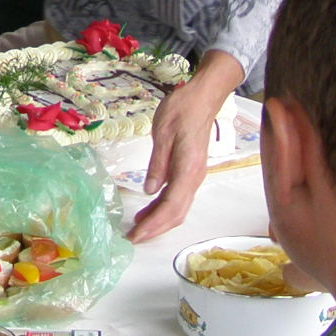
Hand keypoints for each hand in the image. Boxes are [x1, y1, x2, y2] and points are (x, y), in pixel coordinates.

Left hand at [126, 50, 241, 242]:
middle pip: (176, 213)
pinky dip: (163, 208)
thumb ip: (157, 164)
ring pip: (178, 207)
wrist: (202, 97)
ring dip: (159, 221)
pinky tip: (148, 210)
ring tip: (137, 228)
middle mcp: (194, 177)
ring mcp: (194, 176)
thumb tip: (150, 191)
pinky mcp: (190, 172)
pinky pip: (177, 197)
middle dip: (155, 229)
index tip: (136, 235)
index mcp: (188, 169)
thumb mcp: (163, 133)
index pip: (170, 205)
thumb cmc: (182, 110)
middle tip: (133, 238)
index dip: (153, 224)